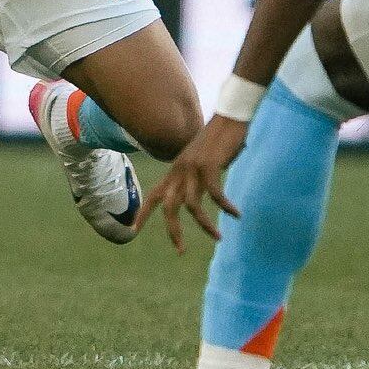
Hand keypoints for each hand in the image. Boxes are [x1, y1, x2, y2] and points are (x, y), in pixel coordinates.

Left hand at [136, 114, 248, 252]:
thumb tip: (204, 190)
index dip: (141, 214)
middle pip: (167, 207)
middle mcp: (180, 171)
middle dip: (172, 231)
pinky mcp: (209, 166)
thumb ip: (197, 176)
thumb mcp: (201, 161)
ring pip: (192, 206)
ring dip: (205, 225)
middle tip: (180, 251)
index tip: (131, 231)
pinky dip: (225, 207)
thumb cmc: (218, 140)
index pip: (152, 195)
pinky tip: (236, 214)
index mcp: (175, 171)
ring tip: (219, 238)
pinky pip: (215, 195)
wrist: (229, 118)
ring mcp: (193, 168)